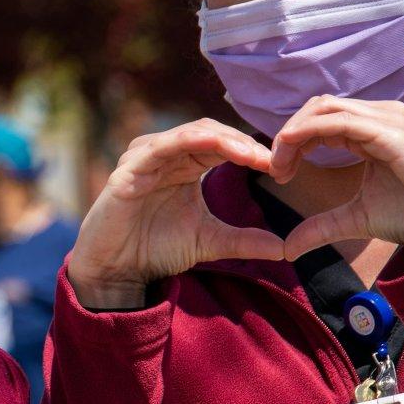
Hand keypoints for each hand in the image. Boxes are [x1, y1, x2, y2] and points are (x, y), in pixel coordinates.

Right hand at [70, 119, 285, 308]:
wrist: (118, 271)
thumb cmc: (155, 249)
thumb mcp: (210, 242)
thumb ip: (244, 240)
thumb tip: (285, 248)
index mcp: (183, 165)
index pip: (222, 143)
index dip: (251, 150)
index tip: (281, 167)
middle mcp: (164, 155)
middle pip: (210, 131)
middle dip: (243, 143)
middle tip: (271, 160)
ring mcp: (144, 159)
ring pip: (189, 133)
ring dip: (223, 140)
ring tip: (252, 156)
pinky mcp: (128, 171)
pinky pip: (161, 146)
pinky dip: (189, 141)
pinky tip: (214, 145)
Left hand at [269, 97, 403, 258]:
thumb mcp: (356, 219)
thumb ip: (321, 226)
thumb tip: (287, 249)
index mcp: (370, 129)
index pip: (320, 118)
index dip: (293, 140)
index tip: (279, 173)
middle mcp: (378, 116)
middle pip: (317, 107)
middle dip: (288, 134)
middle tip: (276, 169)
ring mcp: (386, 119)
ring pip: (324, 108)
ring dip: (293, 133)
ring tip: (281, 165)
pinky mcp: (390, 132)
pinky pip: (339, 121)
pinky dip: (308, 132)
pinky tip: (292, 151)